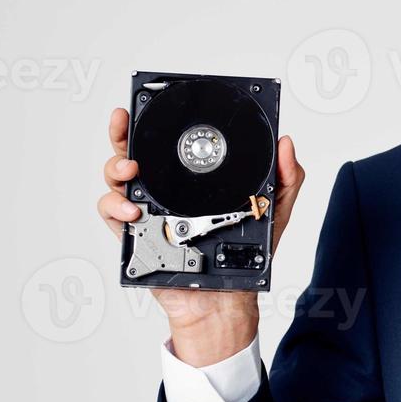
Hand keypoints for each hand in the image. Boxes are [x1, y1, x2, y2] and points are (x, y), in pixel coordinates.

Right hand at [97, 107, 305, 365]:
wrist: (229, 298)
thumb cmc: (247, 254)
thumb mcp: (274, 211)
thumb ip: (286, 178)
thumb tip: (286, 143)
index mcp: (194, 181)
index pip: (172, 144)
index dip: (158, 122)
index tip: (152, 103)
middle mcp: (167, 192)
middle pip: (134, 154)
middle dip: (123, 135)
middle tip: (126, 126)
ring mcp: (149, 213)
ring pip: (118, 181)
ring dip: (117, 169)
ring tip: (131, 171)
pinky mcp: (137, 238)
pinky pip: (114, 217)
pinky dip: (115, 209)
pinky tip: (133, 210)